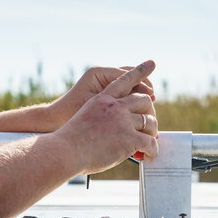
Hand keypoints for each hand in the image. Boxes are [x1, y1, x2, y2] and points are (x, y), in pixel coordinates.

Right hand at [56, 60, 157, 174]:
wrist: (65, 152)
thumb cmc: (72, 140)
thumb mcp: (86, 116)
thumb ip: (102, 114)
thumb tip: (115, 124)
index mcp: (103, 98)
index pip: (124, 78)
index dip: (140, 71)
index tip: (152, 63)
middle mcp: (115, 106)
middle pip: (144, 100)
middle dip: (150, 112)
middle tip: (150, 127)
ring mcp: (123, 120)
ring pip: (150, 122)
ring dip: (152, 133)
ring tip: (150, 143)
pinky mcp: (129, 137)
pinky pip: (150, 141)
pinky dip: (152, 150)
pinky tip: (148, 155)